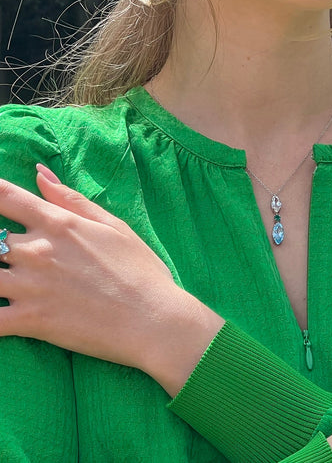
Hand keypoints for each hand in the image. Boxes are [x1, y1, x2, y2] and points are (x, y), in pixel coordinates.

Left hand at [0, 165, 223, 395]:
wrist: (154, 319)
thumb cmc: (141, 271)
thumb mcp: (114, 226)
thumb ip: (72, 200)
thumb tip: (40, 174)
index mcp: (58, 223)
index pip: (4, 196)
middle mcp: (37, 250)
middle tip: (10, 252)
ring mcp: (29, 286)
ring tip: (7, 279)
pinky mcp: (29, 321)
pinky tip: (0, 310)